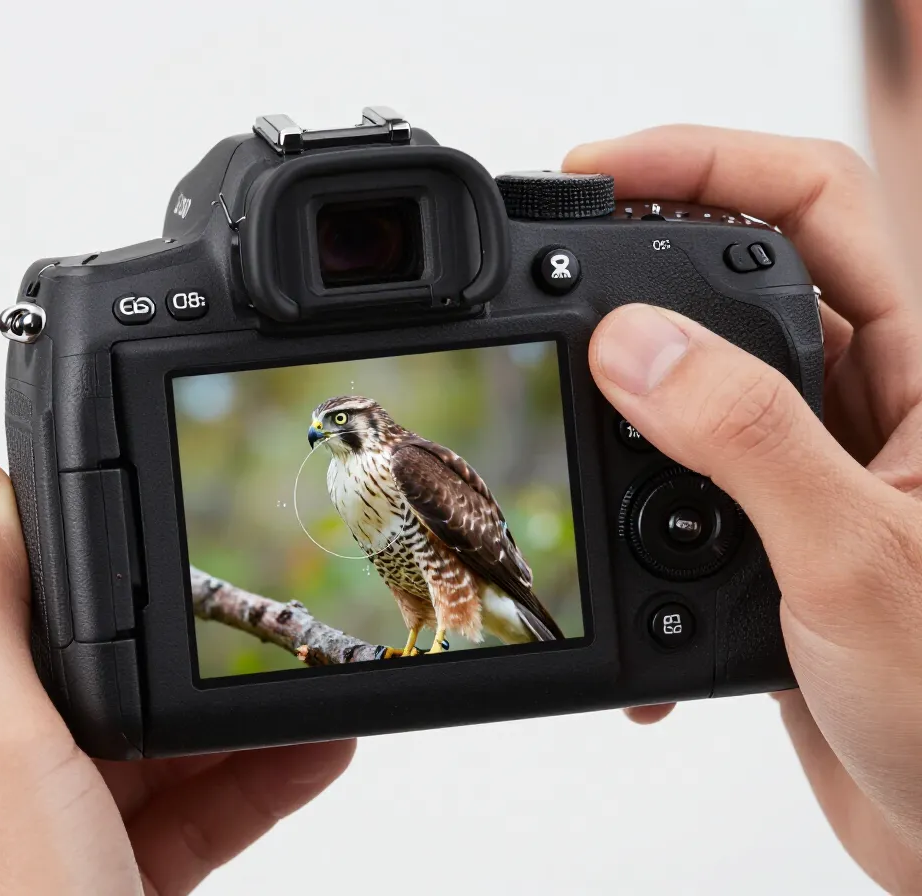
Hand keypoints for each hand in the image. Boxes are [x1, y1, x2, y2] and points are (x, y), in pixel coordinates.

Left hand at [0, 460, 354, 894]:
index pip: (6, 590)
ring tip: (319, 685)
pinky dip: (254, 781)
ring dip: (242, 717)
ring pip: (154, 739)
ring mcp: (43, 820)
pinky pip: (188, 806)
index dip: (89, 559)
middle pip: (97, 666)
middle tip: (274, 617)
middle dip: (192, 645)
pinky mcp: (104, 871)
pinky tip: (315, 754)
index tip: (172, 531)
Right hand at [566, 126, 921, 891]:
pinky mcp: (758, 528)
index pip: (814, 200)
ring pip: (687, 381)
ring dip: (616, 410)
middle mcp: (864, 401)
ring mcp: (806, 463)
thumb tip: (634, 344)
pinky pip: (666, 481)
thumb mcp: (853, 561)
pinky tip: (615, 578)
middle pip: (733, 275)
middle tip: (543, 284)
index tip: (597, 174)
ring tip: (563, 432)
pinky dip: (619, 517)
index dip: (706, 159)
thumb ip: (747, 438)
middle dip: (634, 271)